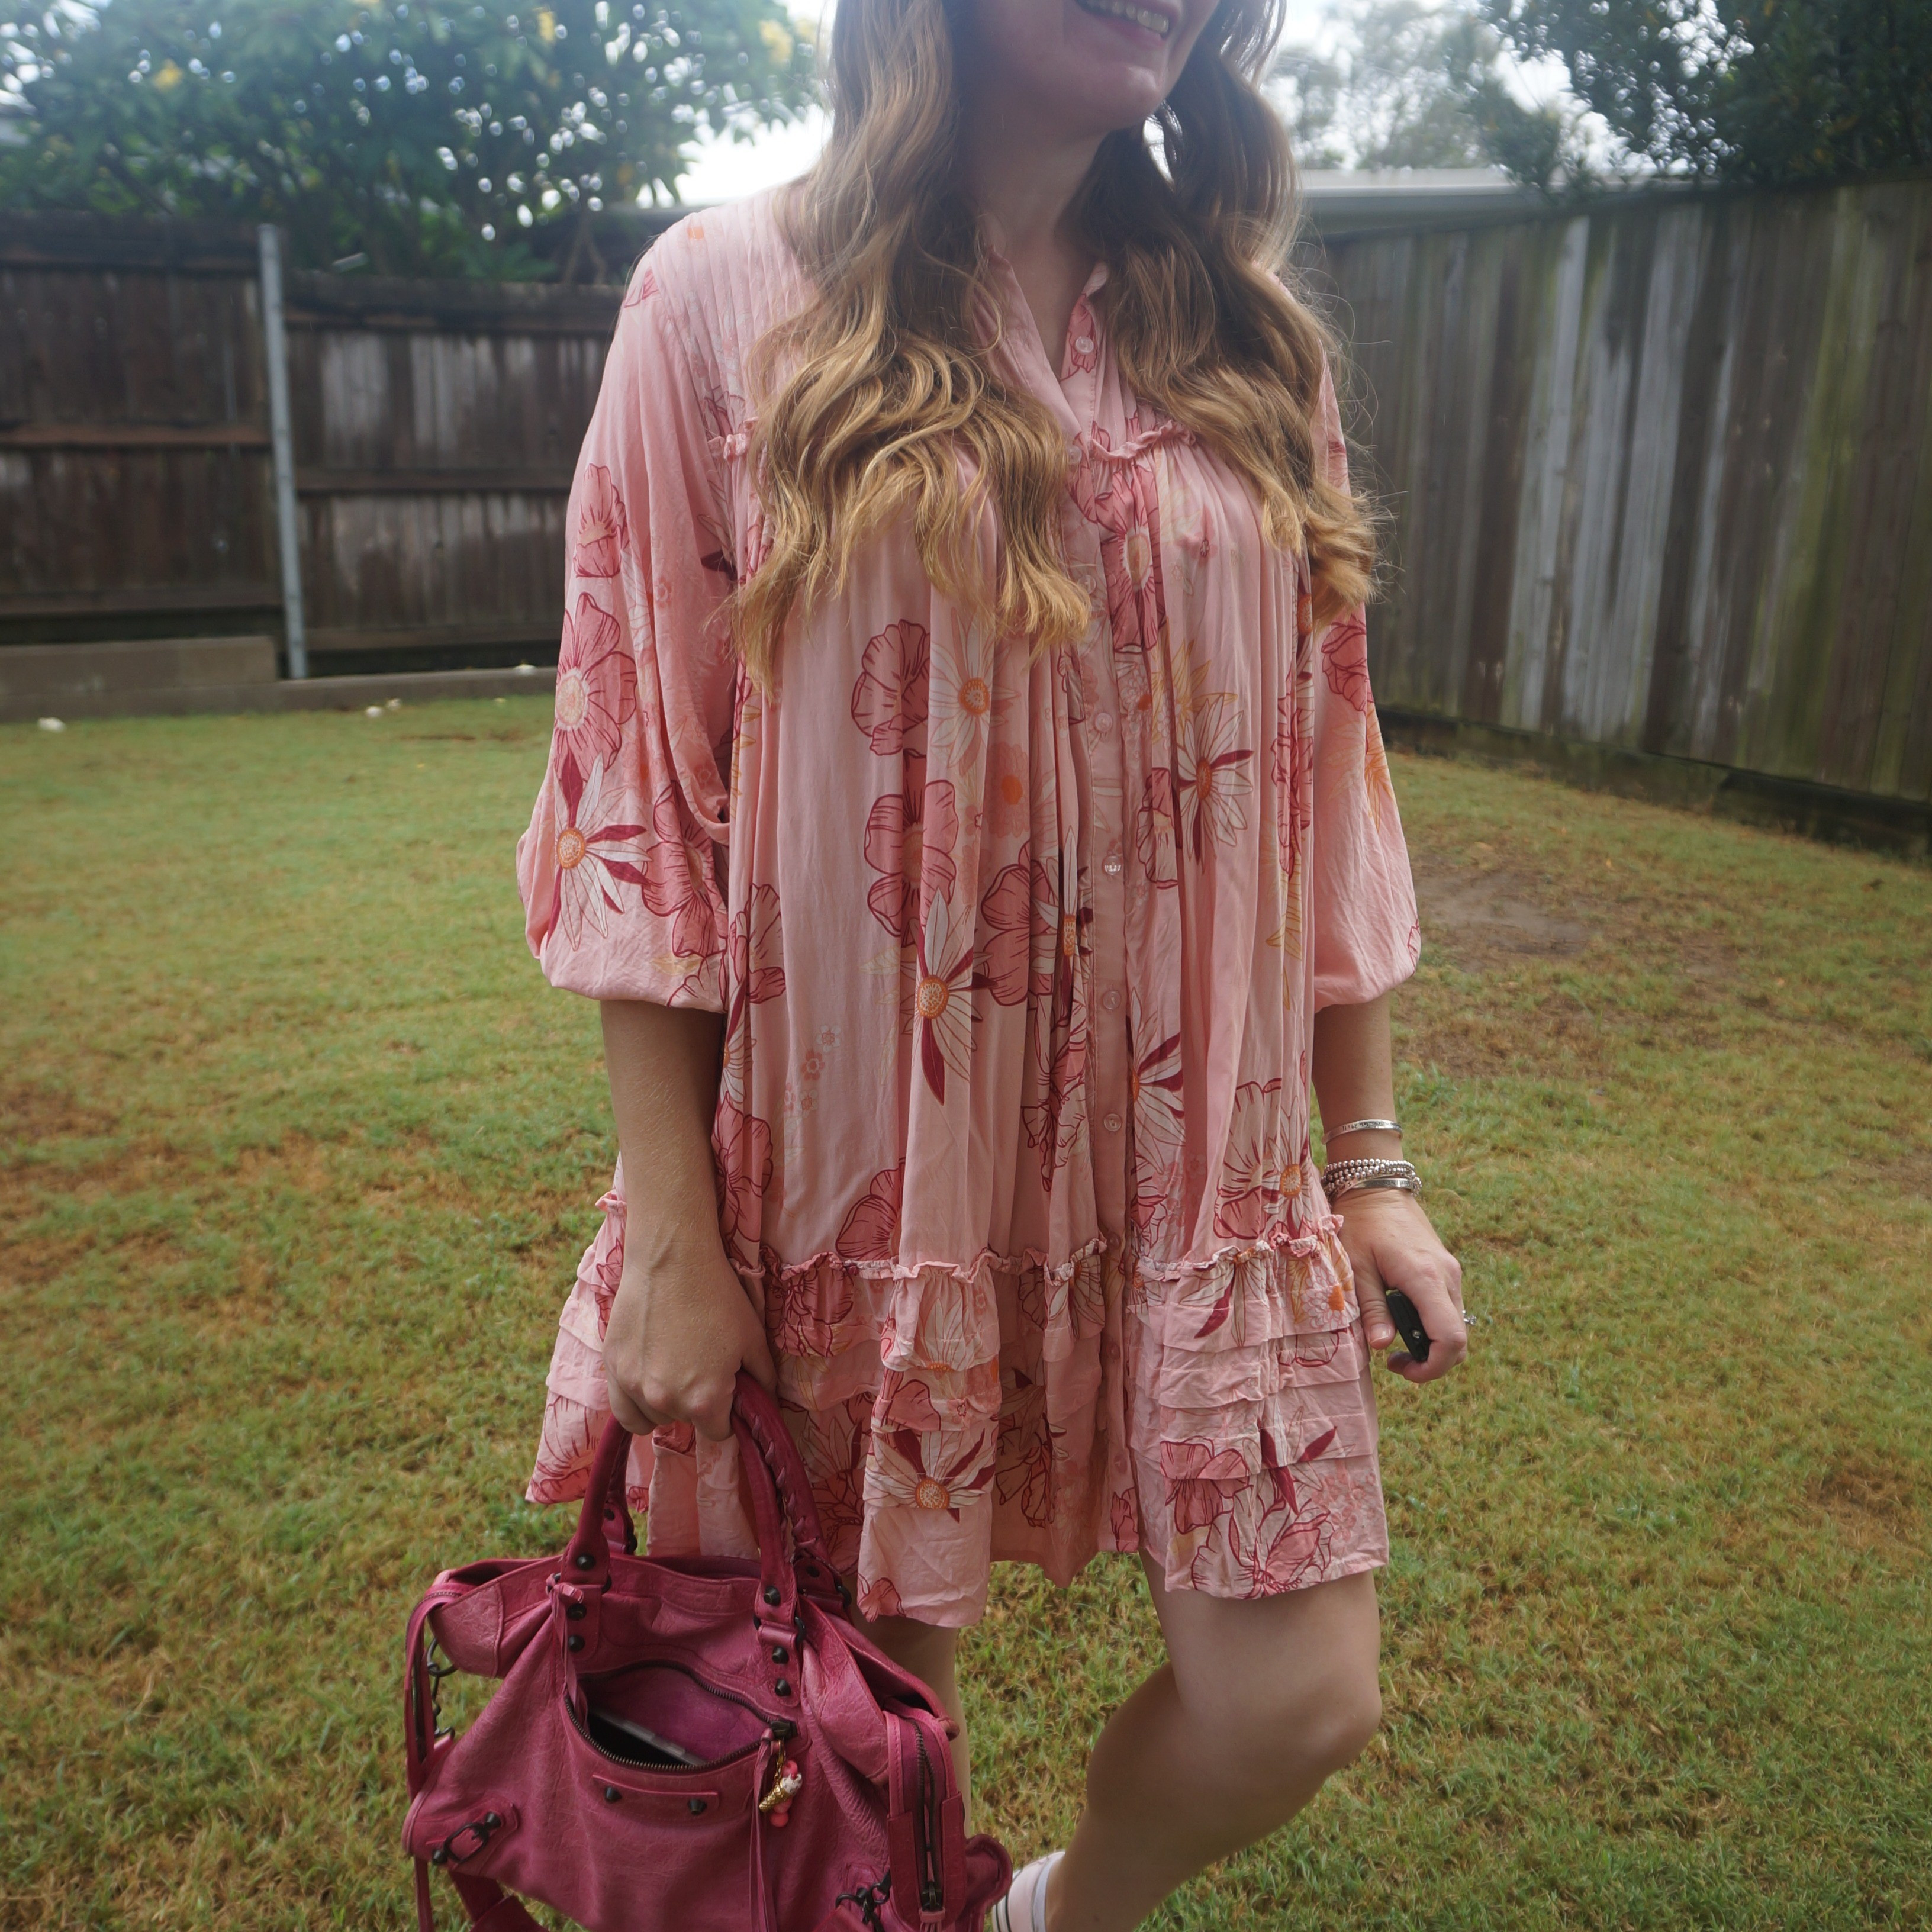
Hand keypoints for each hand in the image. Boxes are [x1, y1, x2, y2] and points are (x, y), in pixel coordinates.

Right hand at [602, 1225, 776, 1441]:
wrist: (672, 1259)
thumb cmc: (718, 1296)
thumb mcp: (753, 1339)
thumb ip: (762, 1380)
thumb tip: (765, 1403)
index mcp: (704, 1400)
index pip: (718, 1432)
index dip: (727, 1414)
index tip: (726, 1393)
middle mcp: (665, 1402)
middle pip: (685, 1422)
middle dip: (696, 1404)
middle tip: (700, 1368)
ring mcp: (633, 1387)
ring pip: (652, 1418)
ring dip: (665, 1404)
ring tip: (673, 1370)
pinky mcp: (611, 1368)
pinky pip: (622, 1408)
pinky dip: (635, 1403)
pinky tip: (647, 1380)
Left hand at [1333, 1188, 1466, 1384]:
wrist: (1377, 1189)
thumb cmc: (1361, 1224)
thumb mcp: (1356, 1268)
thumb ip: (1371, 1309)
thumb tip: (1382, 1347)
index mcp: (1426, 1278)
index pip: (1450, 1338)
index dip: (1432, 1367)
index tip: (1400, 1369)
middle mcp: (1447, 1277)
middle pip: (1459, 1340)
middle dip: (1432, 1362)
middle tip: (1394, 1362)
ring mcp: (1451, 1273)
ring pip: (1456, 1326)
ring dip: (1433, 1345)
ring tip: (1394, 1341)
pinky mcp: (1447, 1271)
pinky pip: (1449, 1310)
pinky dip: (1433, 1326)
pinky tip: (1403, 1320)